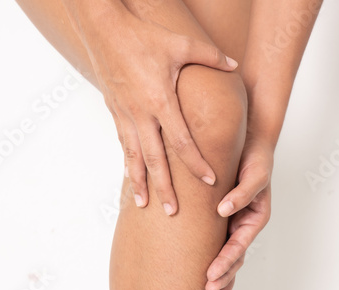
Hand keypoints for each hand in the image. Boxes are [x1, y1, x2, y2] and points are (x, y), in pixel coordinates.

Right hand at [81, 11, 237, 214]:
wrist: (104, 29)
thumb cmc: (142, 36)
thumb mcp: (181, 45)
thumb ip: (211, 57)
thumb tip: (234, 64)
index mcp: (161, 101)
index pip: (182, 142)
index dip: (197, 163)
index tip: (210, 181)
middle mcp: (141, 114)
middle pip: (155, 160)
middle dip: (164, 187)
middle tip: (173, 211)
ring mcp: (124, 114)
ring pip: (133, 157)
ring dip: (138, 182)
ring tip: (142, 204)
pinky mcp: (114, 110)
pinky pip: (122, 143)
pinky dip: (127, 162)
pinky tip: (130, 175)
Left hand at [205, 138, 273, 289]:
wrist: (249, 143)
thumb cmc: (256, 159)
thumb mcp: (255, 175)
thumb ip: (242, 193)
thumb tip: (223, 210)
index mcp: (254, 217)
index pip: (238, 246)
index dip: (226, 262)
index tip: (212, 275)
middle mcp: (243, 222)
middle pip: (234, 255)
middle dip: (223, 274)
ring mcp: (232, 220)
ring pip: (225, 251)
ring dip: (220, 270)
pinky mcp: (220, 213)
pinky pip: (215, 236)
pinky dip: (209, 251)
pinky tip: (200, 265)